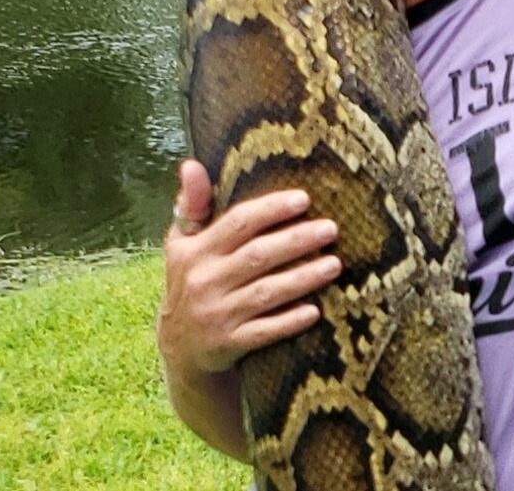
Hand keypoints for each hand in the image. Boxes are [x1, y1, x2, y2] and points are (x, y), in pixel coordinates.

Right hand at [157, 160, 341, 378]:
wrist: (178, 348)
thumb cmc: (190, 281)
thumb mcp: (181, 243)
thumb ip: (192, 204)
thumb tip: (192, 164)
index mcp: (194, 251)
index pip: (237, 223)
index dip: (271, 210)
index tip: (305, 199)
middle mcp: (203, 282)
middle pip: (257, 256)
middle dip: (296, 241)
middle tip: (331, 229)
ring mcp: (215, 316)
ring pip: (265, 293)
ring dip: (302, 278)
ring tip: (335, 264)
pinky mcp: (227, 345)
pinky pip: (263, 332)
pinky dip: (289, 322)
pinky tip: (315, 311)